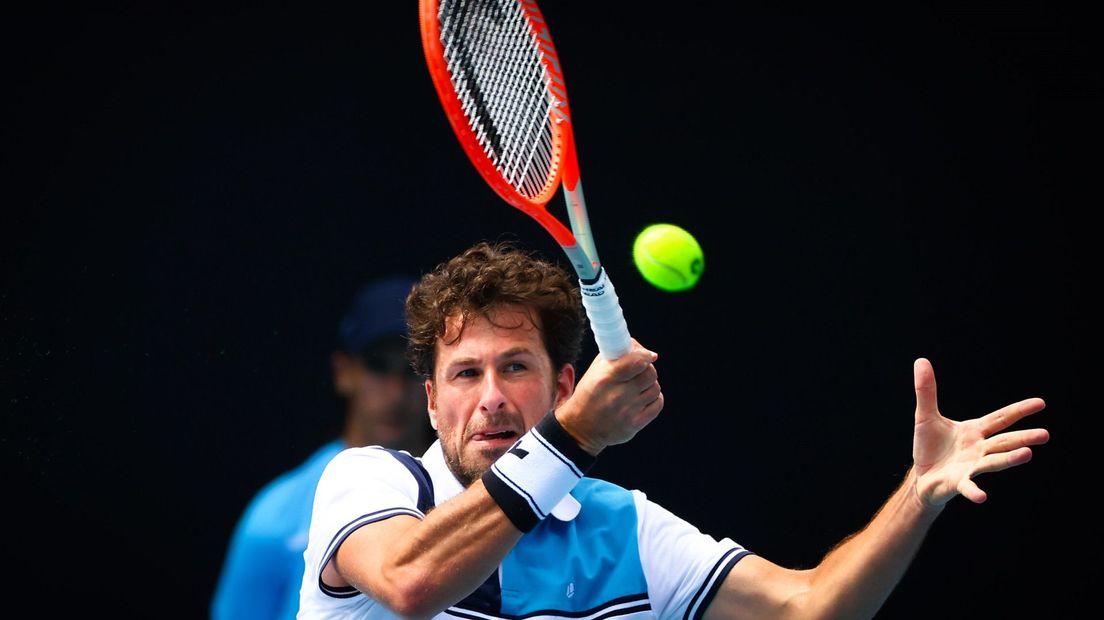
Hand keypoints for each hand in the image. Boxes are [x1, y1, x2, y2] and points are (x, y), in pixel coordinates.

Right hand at [556, 339, 662, 454]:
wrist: (580, 428)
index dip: (645, 355)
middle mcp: (617, 396)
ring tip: (638, 386)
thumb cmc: (589, 395)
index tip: (647, 355)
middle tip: (640, 371)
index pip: (636, 362)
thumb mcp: (595, 371)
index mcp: (605, 379)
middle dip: (647, 368)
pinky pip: (657, 404)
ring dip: (650, 384)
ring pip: (655, 388)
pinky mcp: (635, 424)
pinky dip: (654, 398)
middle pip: (650, 374)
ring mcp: (627, 412)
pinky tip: (643, 398)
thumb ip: (616, 355)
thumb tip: (644, 350)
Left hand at [911, 357, 1048, 507]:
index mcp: (975, 431)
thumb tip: (920, 360)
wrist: (922, 477)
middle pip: (1004, 441)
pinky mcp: (958, 483)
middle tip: (1045, 434)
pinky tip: (982, 497)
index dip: (1019, 410)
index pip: (1000, 418)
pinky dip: (975, 491)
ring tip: (1028, 454)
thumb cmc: (929, 447)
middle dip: (1023, 437)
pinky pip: (968, 487)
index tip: (1041, 403)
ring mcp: (971, 467)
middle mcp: (979, 449)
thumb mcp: (925, 416)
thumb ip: (926, 391)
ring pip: (993, 462)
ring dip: (1010, 459)